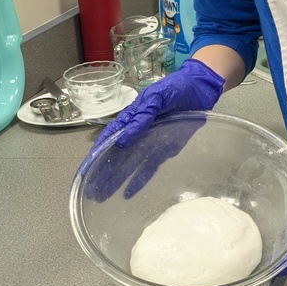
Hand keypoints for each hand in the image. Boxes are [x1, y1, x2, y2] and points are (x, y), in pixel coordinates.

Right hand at [80, 59, 222, 200]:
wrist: (201, 89)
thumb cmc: (176, 88)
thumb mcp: (156, 97)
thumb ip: (142, 116)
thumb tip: (124, 140)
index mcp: (131, 118)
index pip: (109, 138)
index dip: (96, 154)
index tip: (85, 170)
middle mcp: (137, 133)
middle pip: (116, 156)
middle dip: (102, 173)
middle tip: (91, 191)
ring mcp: (151, 143)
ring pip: (129, 165)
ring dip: (116, 180)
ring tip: (102, 197)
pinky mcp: (166, 149)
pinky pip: (150, 168)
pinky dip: (139, 181)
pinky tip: (128, 194)